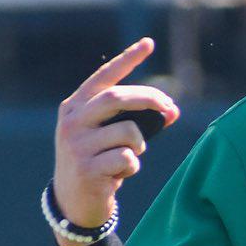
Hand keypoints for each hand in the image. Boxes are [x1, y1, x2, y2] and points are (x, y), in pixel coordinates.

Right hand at [52, 39, 178, 242]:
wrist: (73, 202)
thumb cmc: (97, 163)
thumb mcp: (111, 138)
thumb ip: (138, 122)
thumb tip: (173, 112)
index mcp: (75, 106)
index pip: (104, 77)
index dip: (128, 59)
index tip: (149, 42)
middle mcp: (72, 121)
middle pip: (117, 98)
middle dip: (149, 100)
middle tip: (169, 109)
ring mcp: (77, 144)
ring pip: (128, 132)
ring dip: (140, 143)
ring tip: (132, 155)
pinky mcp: (87, 168)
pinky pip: (128, 159)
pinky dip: (133, 166)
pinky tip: (119, 175)